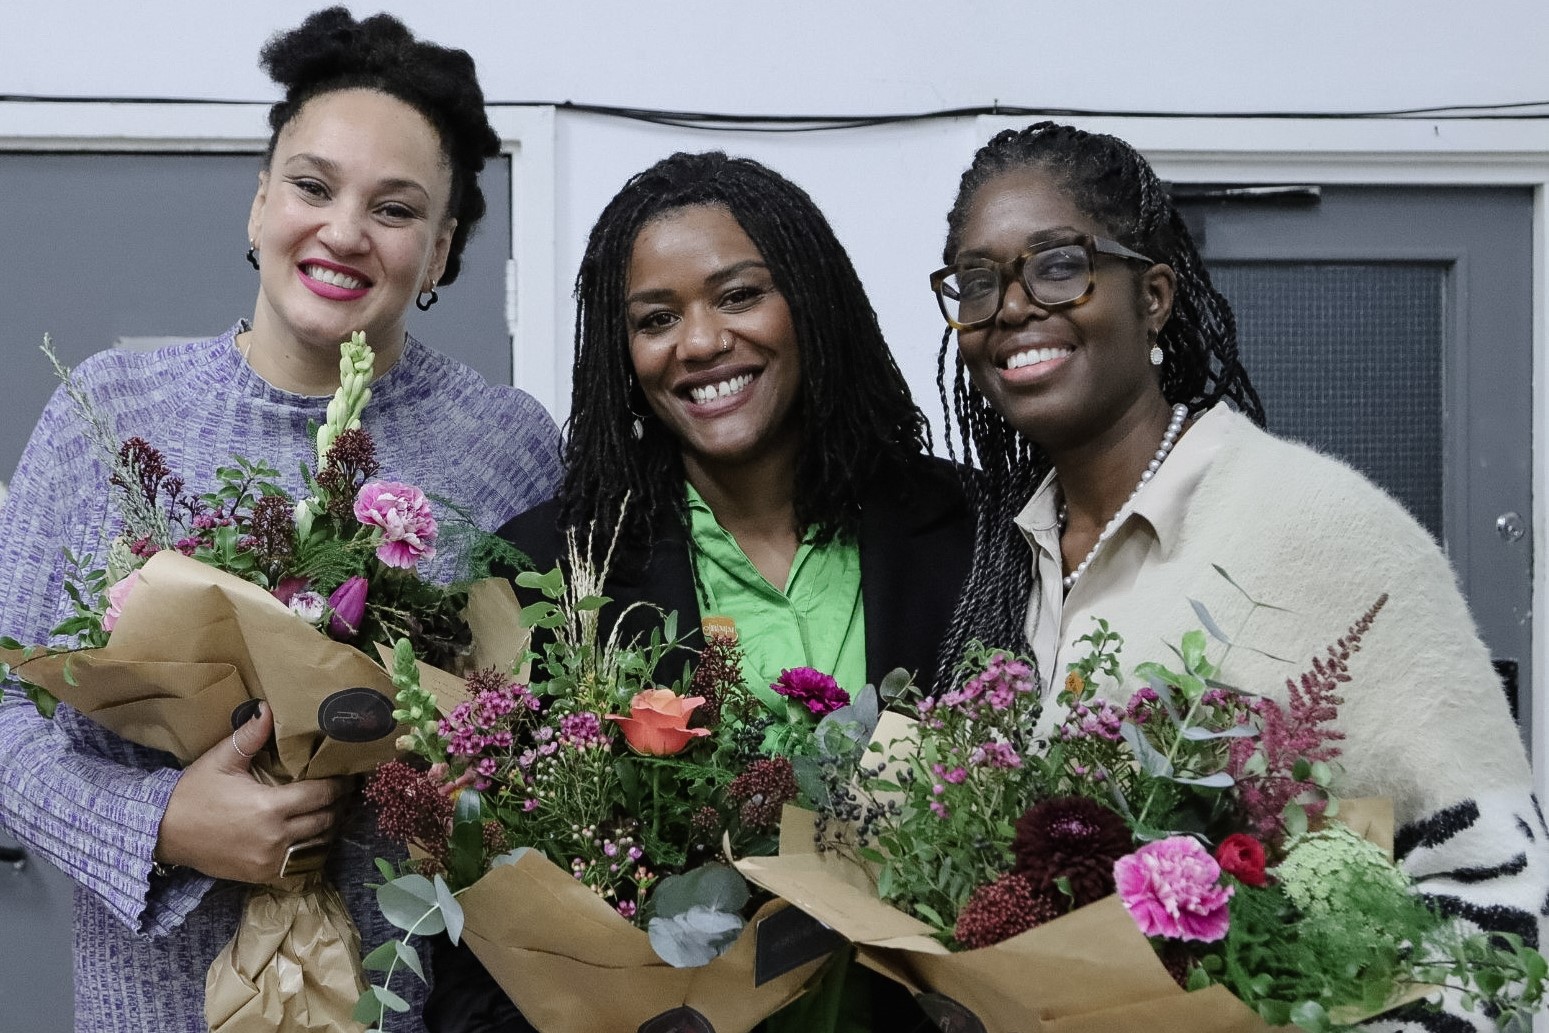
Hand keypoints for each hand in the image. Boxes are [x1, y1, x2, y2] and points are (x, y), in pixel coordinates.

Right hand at [155, 701, 349, 882]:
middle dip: (339, 806)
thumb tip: (268, 708)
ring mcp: (269, 860)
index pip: (321, 795)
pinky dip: (311, 852)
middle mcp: (275, 836)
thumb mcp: (221, 760)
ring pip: (317, 846)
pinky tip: (312, 838)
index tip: (347, 776)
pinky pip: (300, 866)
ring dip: (329, 829)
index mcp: (270, 806)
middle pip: (325, 821)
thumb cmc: (193, 793)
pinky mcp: (261, 876)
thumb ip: (250, 736)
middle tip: (345, 793)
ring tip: (334, 812)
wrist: (163, 833)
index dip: (339, 785)